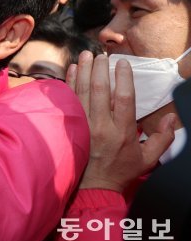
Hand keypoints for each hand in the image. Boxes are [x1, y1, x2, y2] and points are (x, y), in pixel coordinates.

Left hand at [66, 51, 174, 191]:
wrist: (93, 185)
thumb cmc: (120, 170)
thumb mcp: (147, 158)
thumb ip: (162, 138)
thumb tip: (172, 118)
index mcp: (122, 132)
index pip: (124, 99)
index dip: (123, 78)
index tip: (122, 63)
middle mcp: (101, 126)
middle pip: (100, 91)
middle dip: (100, 69)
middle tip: (102, 55)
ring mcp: (83, 125)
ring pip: (82, 92)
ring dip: (84, 71)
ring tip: (87, 55)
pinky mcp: (69, 126)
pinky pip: (68, 99)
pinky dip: (70, 82)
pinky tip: (73, 69)